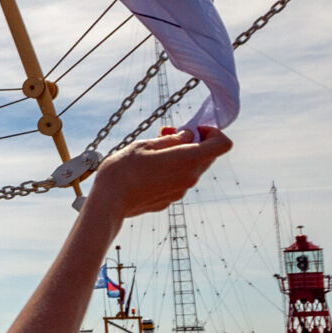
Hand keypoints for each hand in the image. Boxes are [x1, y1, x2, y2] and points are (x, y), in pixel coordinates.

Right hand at [84, 127, 231, 222]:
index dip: (213, 132)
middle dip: (194, 142)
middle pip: (208, 156)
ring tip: (153, 152)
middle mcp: (190, 177)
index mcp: (188, 160)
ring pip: (192, 168)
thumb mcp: (145, 145)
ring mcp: (181, 191)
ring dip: (181, 156)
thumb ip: (171, 139)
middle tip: (168, 135)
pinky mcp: (170, 199)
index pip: (223, 144)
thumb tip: (188, 136)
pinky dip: (171, 170)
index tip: (192, 129)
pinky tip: (148, 170)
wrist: (108, 203)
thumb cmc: (123, 170)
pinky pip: (179, 180)